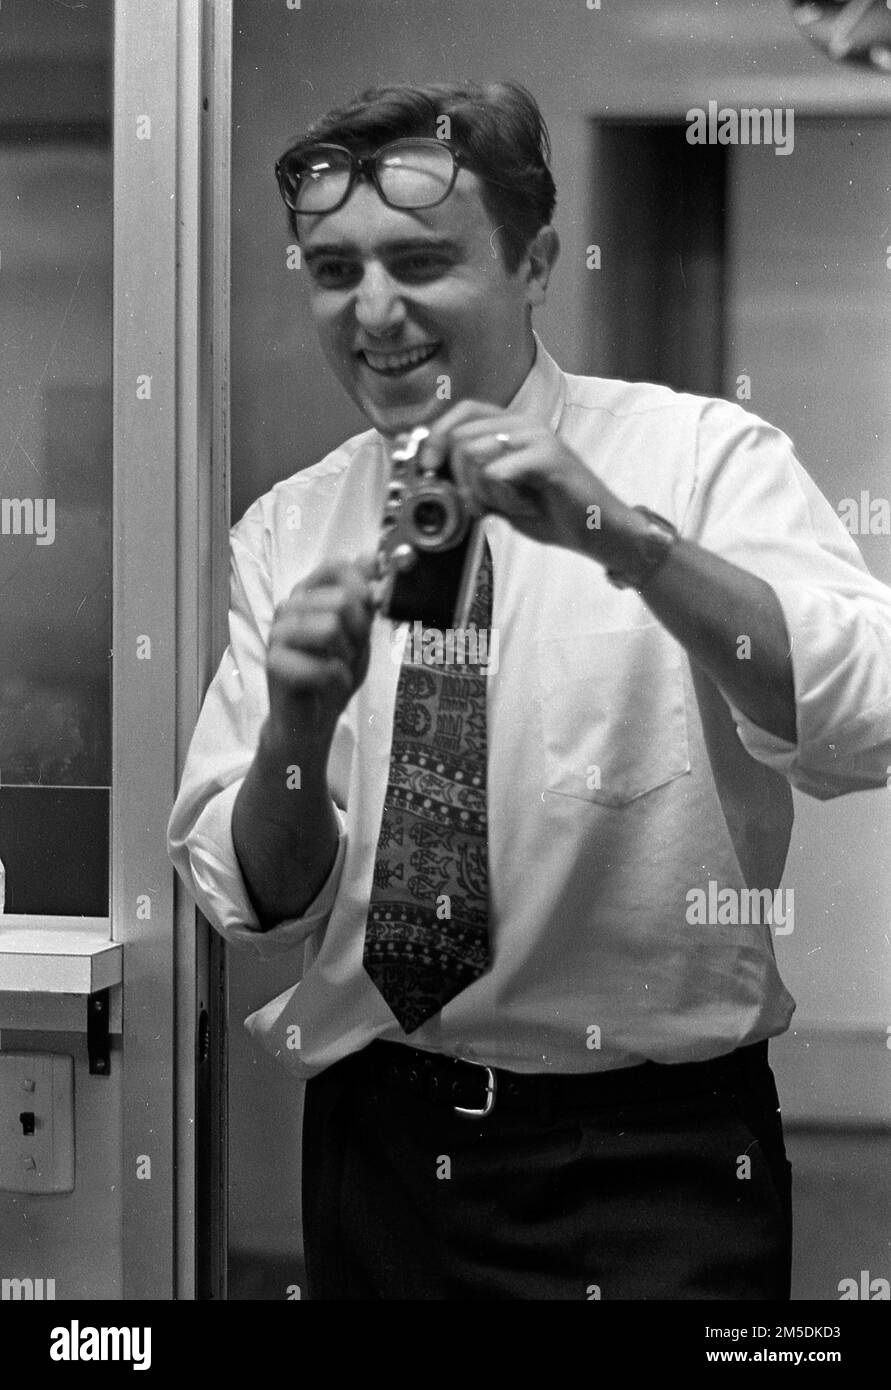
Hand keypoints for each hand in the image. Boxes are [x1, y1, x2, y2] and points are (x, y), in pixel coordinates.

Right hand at [265, 557, 376, 751]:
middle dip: (359, 632)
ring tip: (337, 668)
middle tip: (349, 653)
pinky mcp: (274, 663)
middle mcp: (289, 607)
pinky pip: (324, 665)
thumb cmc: (333, 674)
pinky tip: (328, 685)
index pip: (338, 567)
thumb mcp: (359, 633)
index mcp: (308, 594)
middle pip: (342, 599)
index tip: (366, 616)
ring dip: (347, 656)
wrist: (310, 720)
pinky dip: (337, 680)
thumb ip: (364, 597)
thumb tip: (371, 557)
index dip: (362, 590)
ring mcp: (277, 633)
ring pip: (331, 627)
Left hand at [422, 400, 637, 558]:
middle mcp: (524, 424)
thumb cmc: (552, 511)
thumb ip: (472, 480)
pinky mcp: (548, 456)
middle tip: (481, 504)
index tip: (427, 466)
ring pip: (474, 454)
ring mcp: (537, 437)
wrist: (598, 530)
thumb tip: (433, 474)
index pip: (463, 411)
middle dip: (459, 478)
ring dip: (482, 492)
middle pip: (461, 437)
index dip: (437, 434)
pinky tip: (521, 508)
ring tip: (509, 506)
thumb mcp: (500, 495)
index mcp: (513, 428)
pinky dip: (501, 499)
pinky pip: (496, 472)